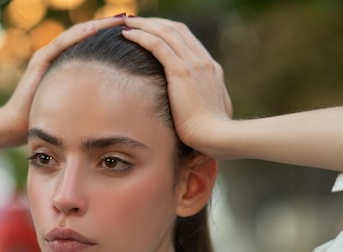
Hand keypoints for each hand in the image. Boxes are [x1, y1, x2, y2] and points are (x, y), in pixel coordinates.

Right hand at [1, 15, 126, 146]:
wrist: (15, 126)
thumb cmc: (45, 121)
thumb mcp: (73, 106)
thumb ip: (88, 98)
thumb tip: (115, 102)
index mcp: (63, 63)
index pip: (89, 43)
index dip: (109, 35)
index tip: (132, 30)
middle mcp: (54, 54)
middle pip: (85, 33)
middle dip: (107, 25)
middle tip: (130, 17)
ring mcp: (46, 55)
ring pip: (75, 34)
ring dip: (98, 25)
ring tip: (118, 19)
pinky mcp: (40, 61)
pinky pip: (62, 44)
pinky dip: (79, 35)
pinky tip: (95, 29)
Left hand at [122, 17, 232, 157]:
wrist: (216, 137)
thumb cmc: (211, 134)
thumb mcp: (210, 113)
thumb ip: (202, 103)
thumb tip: (195, 109)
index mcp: (210, 69)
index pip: (187, 39)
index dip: (167, 31)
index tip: (151, 31)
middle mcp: (203, 61)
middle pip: (176, 30)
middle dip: (154, 23)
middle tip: (135, 22)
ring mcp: (193, 65)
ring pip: (165, 33)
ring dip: (144, 25)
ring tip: (126, 22)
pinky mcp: (181, 72)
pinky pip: (158, 46)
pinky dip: (142, 36)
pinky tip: (128, 35)